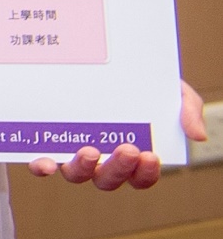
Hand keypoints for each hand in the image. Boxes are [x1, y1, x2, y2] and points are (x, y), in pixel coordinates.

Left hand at [35, 82, 209, 188]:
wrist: (102, 59)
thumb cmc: (140, 84)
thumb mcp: (171, 92)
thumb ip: (186, 111)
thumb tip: (197, 135)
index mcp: (131, 154)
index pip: (140, 176)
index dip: (145, 173)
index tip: (151, 156)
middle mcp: (101, 159)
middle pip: (108, 179)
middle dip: (119, 168)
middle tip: (127, 149)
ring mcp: (73, 151)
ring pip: (77, 174)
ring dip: (82, 168)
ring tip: (89, 150)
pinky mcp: (47, 140)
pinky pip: (42, 161)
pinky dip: (42, 166)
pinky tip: (44, 163)